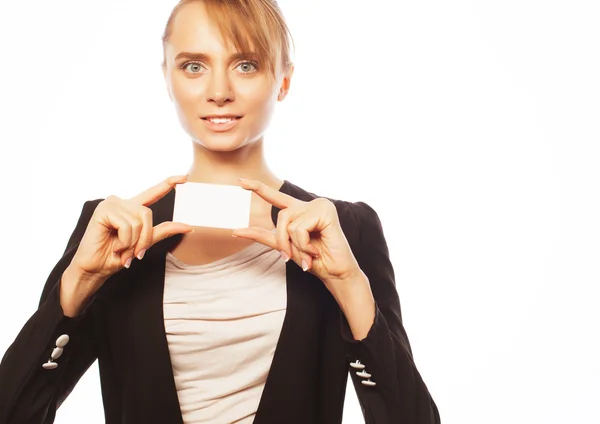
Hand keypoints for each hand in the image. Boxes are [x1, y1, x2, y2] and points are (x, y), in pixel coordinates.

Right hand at [70, 175, 193, 282]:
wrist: (95, 269)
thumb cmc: (115, 256)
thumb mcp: (143, 243)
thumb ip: (162, 231)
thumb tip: (188, 226)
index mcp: (131, 209)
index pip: (153, 193)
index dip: (168, 184)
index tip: (185, 177)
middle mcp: (122, 203)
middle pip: (147, 214)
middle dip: (144, 238)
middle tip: (134, 254)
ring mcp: (111, 204)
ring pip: (138, 221)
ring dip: (133, 242)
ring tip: (121, 250)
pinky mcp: (103, 210)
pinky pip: (126, 226)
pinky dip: (124, 241)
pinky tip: (113, 246)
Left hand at [232, 179, 361, 290]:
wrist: (335, 272)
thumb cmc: (313, 261)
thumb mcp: (285, 247)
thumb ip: (264, 236)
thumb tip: (237, 230)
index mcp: (300, 211)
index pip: (276, 197)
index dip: (258, 188)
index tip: (240, 182)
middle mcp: (310, 204)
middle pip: (281, 216)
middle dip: (283, 240)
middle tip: (292, 257)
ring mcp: (319, 205)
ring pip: (289, 223)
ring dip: (295, 245)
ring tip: (310, 253)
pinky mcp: (325, 211)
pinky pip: (299, 229)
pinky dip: (303, 245)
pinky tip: (316, 250)